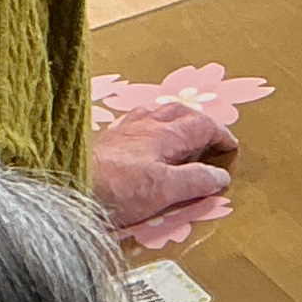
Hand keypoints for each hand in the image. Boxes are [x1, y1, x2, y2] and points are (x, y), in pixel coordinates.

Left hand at [89, 102, 233, 231]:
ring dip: (174, 117)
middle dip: (200, 120)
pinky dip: (150, 124)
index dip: (220, 134)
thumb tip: (220, 175)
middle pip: (179, 111)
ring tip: (181, 128)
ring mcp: (123, 131)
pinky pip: (135, 121)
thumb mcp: (164, 190)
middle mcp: (144, 126)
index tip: (231, 146)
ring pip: (156, 112)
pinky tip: (144, 136)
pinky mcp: (106, 141)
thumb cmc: (117, 190)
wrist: (70, 187)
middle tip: (211, 135)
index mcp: (164, 135)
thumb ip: (195, 181)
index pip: (202, 125)